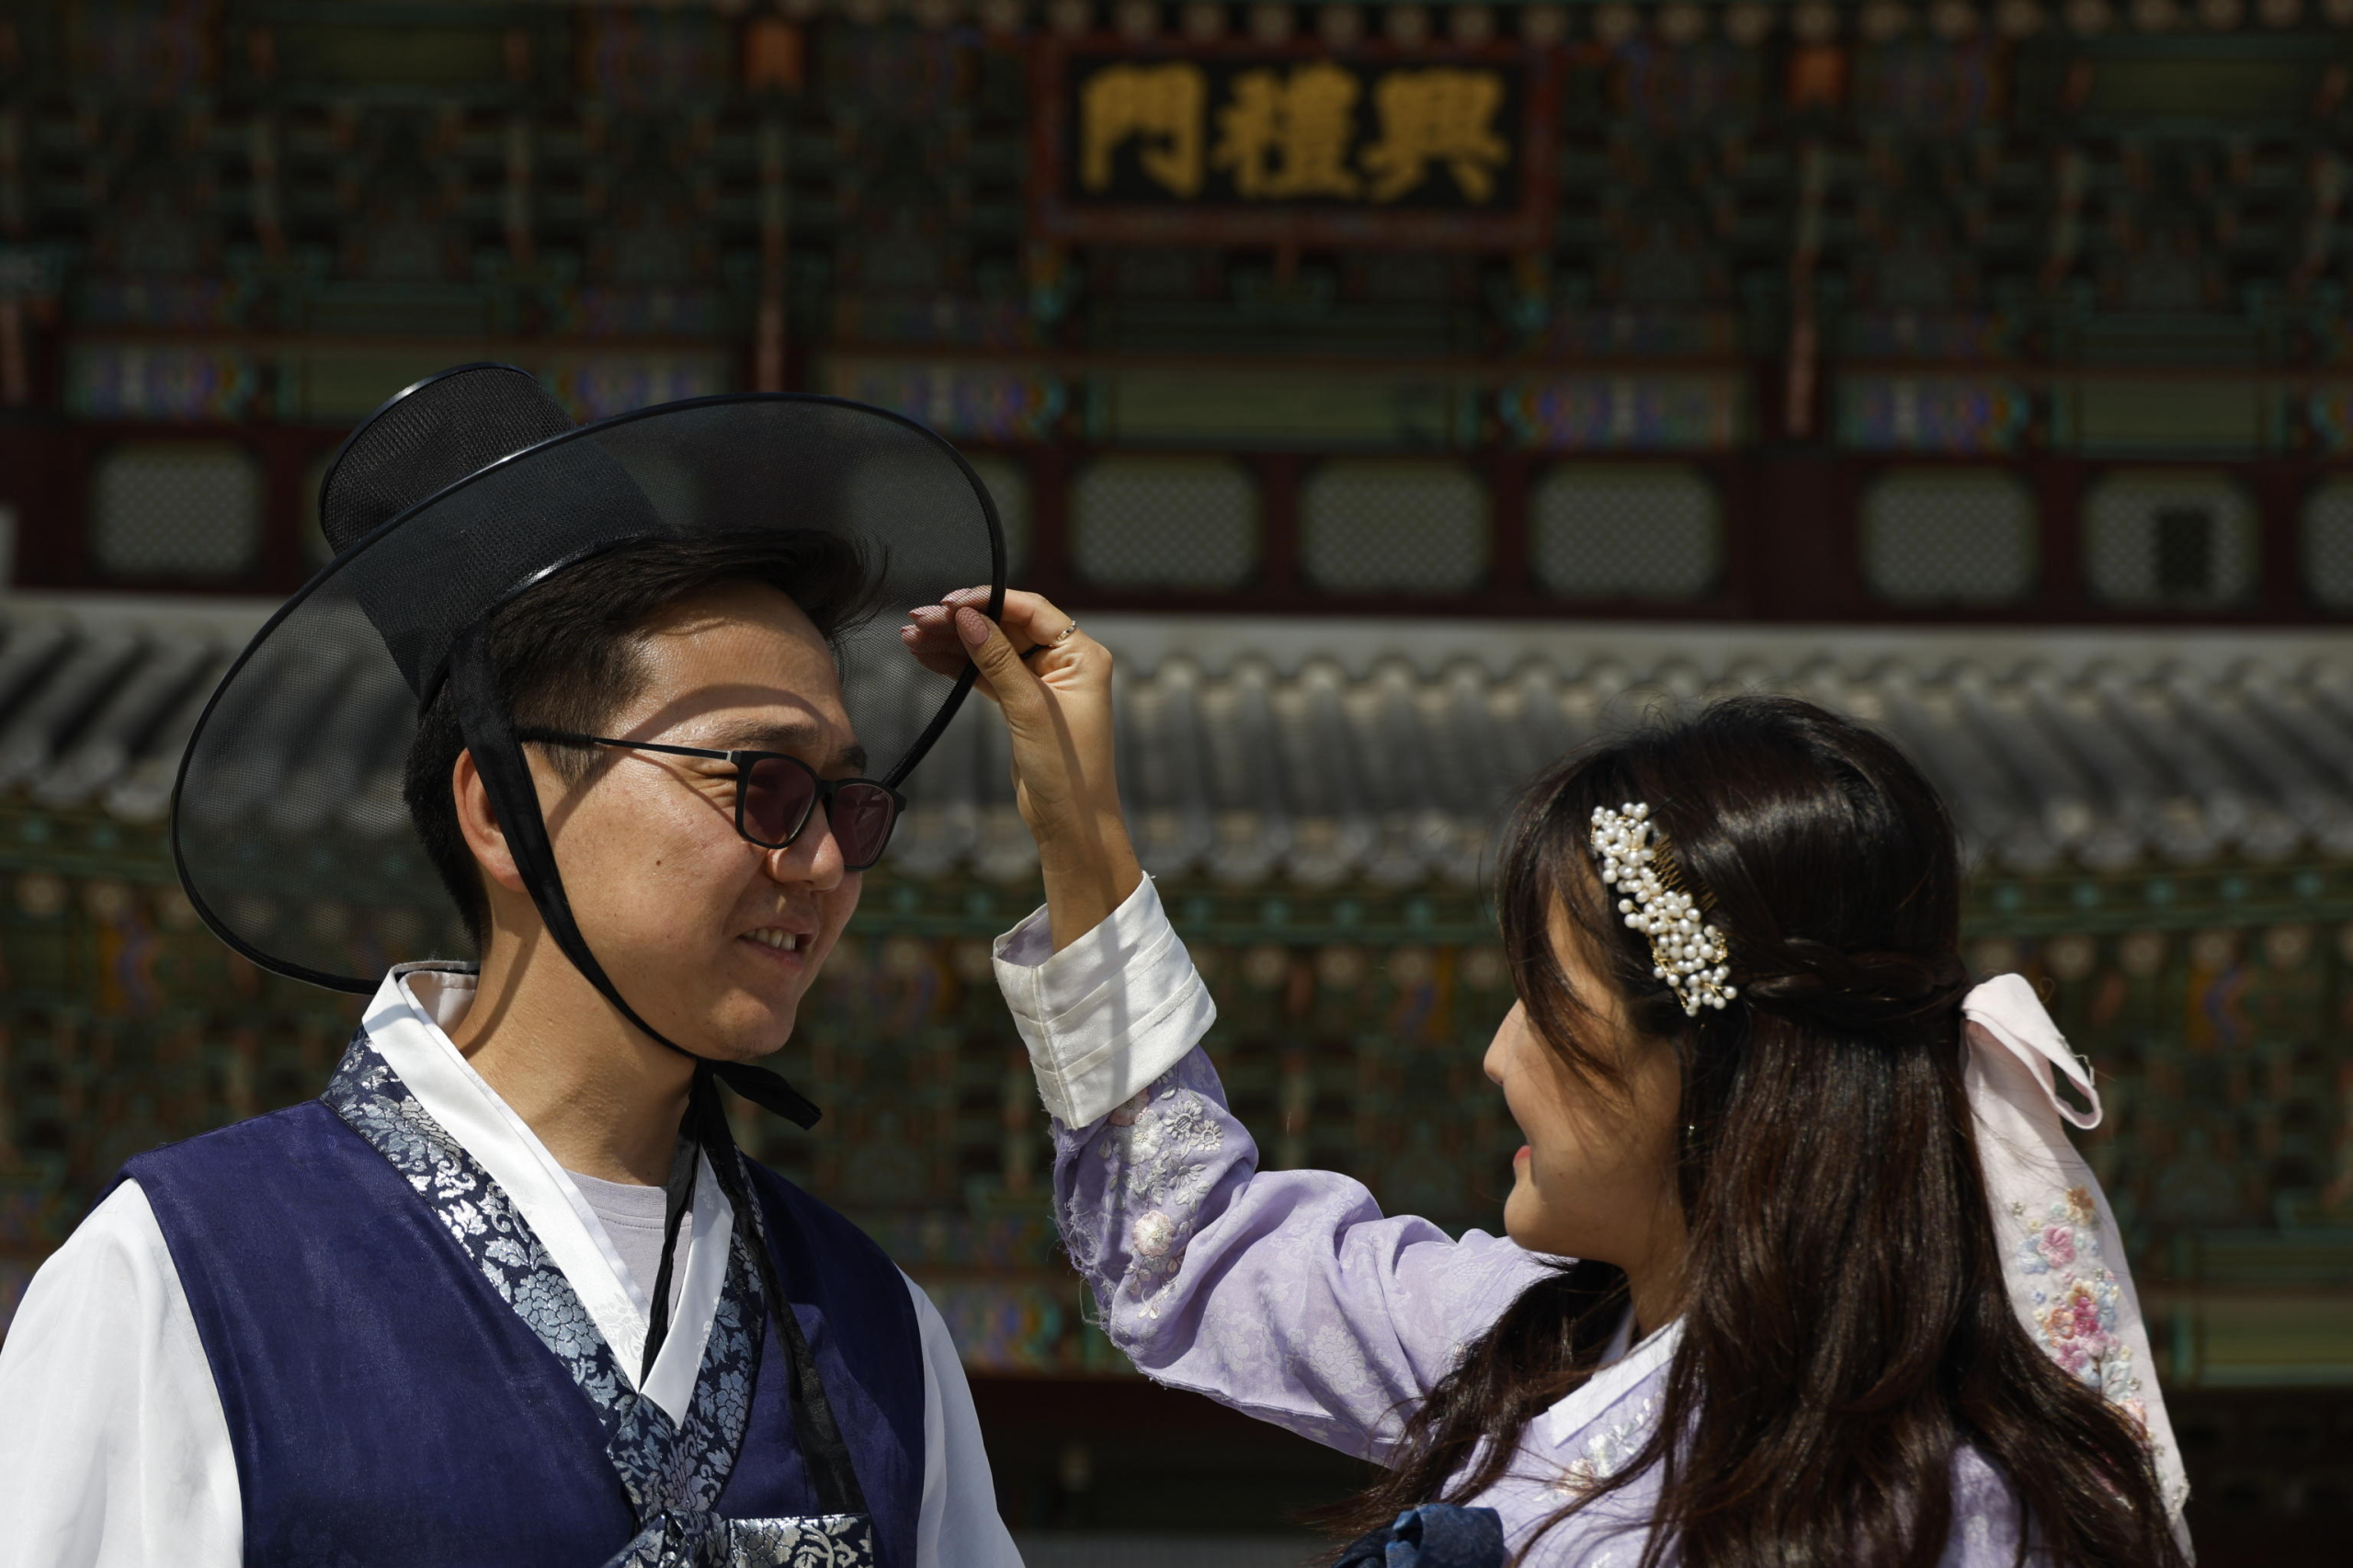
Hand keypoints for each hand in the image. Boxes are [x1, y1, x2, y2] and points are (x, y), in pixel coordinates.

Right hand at [901, 588, 1140, 950]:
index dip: (988, 602)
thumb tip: (968, 617)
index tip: (948, 603)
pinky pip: (986, 674)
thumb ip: (998, 660)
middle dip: (960, 622)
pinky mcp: (1022, 704)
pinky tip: (925, 657)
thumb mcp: (1029, 708)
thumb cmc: (1065, 769)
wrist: (1069, 823)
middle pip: (1005, 627)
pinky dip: (957, 666)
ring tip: (909, 637)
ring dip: (951, 643)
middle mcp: (1065, 663)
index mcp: (1081, 655)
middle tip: (917, 620)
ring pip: (990, 650)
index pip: (1030, 610)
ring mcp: (1042, 683)